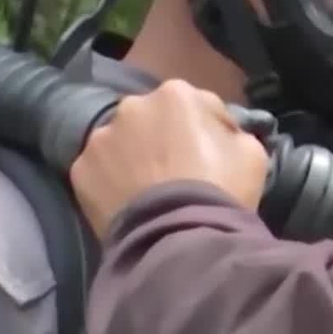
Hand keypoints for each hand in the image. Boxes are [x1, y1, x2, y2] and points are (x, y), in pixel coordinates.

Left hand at [70, 79, 269, 238]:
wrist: (178, 239)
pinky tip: (128, 202)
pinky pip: (100, 171)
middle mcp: (133, 106)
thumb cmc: (221, 189)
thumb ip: (232, 132)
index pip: (196, 105)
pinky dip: (111, 182)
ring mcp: (101, 138)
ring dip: (133, 157)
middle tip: (178, 170)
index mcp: (177, 94)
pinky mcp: (80, 170)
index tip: (214, 154)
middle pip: (152, 118)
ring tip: (148, 189)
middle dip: (163, 137)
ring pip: (121, 142)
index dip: (207, 129)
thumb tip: (222, 134)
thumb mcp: (251, 152)